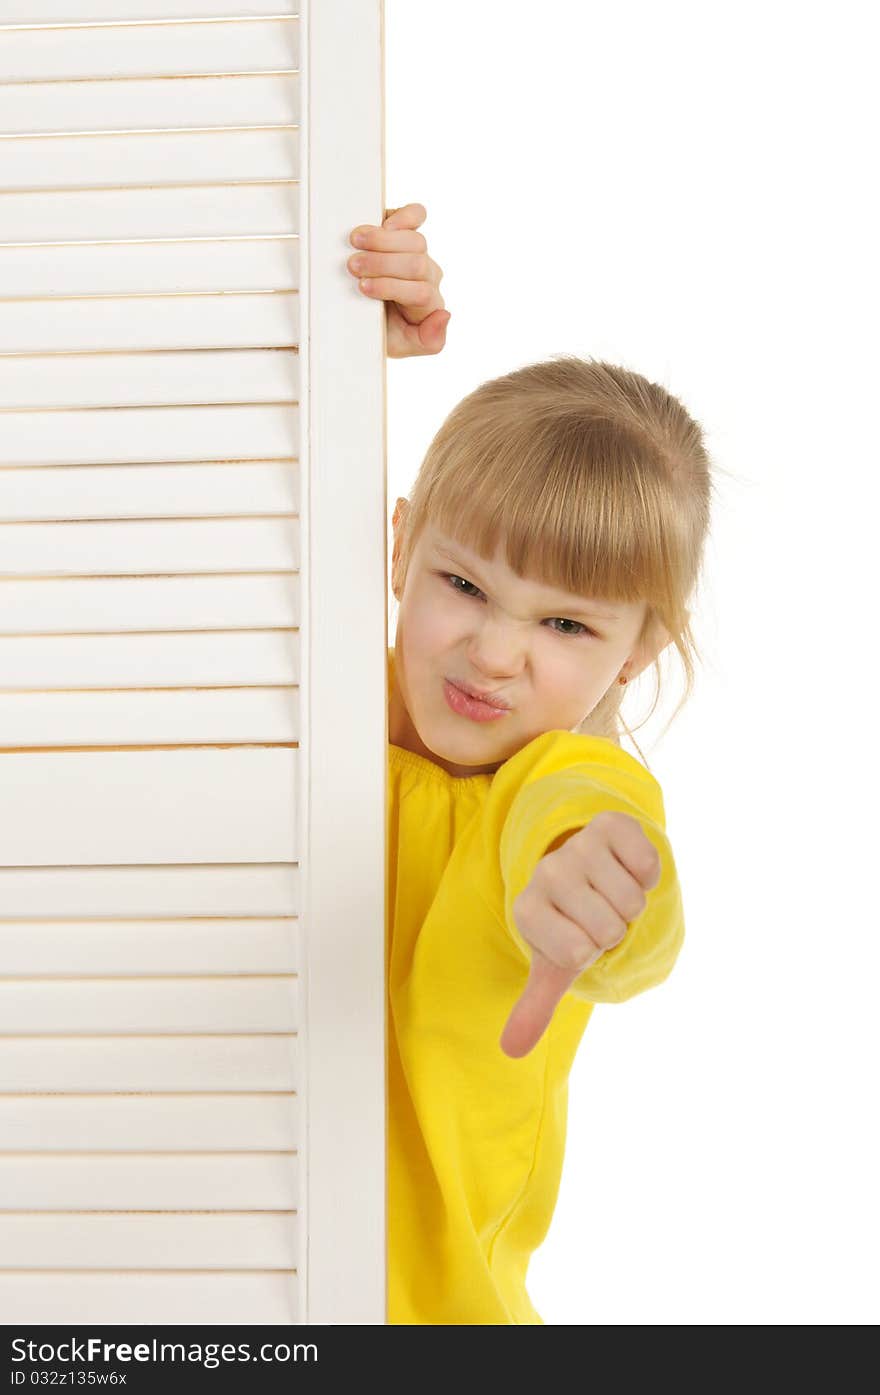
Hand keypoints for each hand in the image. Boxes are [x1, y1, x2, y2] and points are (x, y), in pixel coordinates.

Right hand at [347, 202, 449, 357]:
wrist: (361, 314)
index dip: (391, 287)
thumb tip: (445, 315)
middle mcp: (426, 276)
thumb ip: (429, 341)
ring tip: (355, 243)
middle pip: (416, 264)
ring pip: (415, 241)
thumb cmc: (381, 331)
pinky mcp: (406, 229)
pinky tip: (383, 223)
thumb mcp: (402, 345)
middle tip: (353, 266)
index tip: (363, 288)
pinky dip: (403, 216)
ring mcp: (418, 252)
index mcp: (427, 304)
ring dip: (381, 240)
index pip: (421, 293)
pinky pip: (416, 216)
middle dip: (381, 264)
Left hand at [500, 811, 661, 1058]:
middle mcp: (547, 873)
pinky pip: (647, 864)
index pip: (577, 952)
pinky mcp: (610, 825)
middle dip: (615, 929)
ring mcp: (577, 846)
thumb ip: (534, 1006)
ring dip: (632, 904)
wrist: (587, 867)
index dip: (590, 951)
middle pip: (609, 927)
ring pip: (632, 900)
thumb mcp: (555, 964)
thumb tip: (511, 1051)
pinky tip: (627, 869)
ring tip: (611, 893)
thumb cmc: (572, 923)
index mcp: (528, 910)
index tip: (577, 937)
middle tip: (599, 914)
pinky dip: (647, 875)